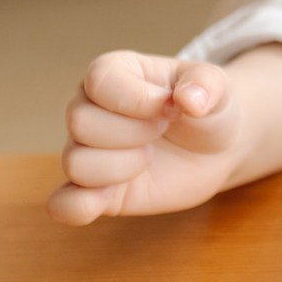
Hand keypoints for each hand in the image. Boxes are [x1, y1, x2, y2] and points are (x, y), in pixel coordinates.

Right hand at [51, 51, 242, 224]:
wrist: (217, 148)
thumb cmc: (208, 108)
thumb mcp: (217, 86)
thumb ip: (206, 83)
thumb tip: (189, 100)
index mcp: (114, 73)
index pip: (99, 81)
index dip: (136, 100)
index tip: (171, 108)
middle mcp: (90, 109)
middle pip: (80, 123)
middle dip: (132, 133)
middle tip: (162, 131)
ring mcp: (90, 152)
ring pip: (74, 163)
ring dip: (121, 167)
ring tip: (149, 158)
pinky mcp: (96, 191)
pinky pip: (63, 205)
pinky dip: (78, 207)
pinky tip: (109, 199)